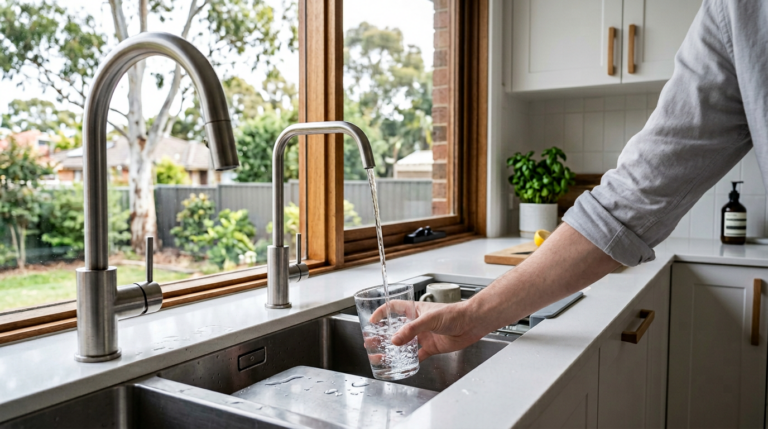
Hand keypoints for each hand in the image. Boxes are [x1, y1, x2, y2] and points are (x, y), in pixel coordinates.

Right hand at [369, 300, 485, 360]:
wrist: (472, 323)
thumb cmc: (454, 313)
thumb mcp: (429, 319)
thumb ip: (411, 330)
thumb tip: (395, 340)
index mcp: (414, 310)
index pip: (393, 308)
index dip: (381, 313)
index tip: (372, 321)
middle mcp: (417, 323)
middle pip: (395, 328)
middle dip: (382, 335)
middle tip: (371, 342)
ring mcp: (424, 335)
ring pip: (404, 343)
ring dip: (393, 349)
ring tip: (381, 355)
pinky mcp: (431, 347)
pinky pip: (417, 355)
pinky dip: (410, 360)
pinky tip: (403, 365)